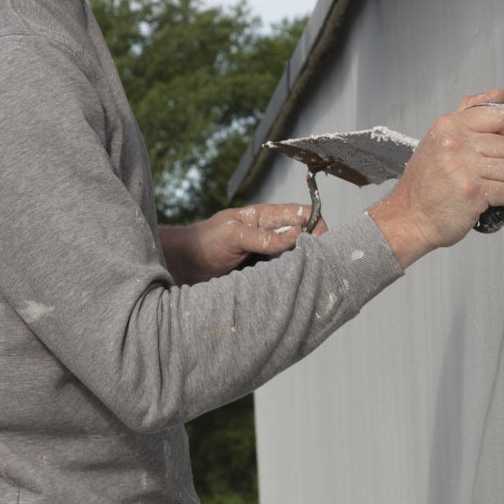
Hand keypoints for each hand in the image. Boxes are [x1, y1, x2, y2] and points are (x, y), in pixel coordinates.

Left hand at [158, 202, 325, 284]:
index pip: (303, 214)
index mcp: (265, 217)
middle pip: (305, 238)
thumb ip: (264, 236)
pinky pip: (283, 276)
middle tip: (319, 265)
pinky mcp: (263, 275)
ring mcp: (267, 256)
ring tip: (304, 278)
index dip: (318, 225)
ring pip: (296, 259)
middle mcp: (271, 235)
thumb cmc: (202, 243)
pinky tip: (290, 288)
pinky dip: (289, 281)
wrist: (181, 267)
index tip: (322, 243)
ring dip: (301, 267)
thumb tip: (298, 234)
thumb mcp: (233, 234)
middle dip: (315, 249)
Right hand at [369, 89, 503, 267]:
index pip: (498, 115)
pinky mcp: (473, 193)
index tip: (500, 144)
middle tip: (491, 173)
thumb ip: (469, 115)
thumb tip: (497, 94)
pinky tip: (492, 202)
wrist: (409, 218)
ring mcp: (465, 168)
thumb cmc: (424, 185)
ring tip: (490, 188)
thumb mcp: (439, 139)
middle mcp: (455, 143)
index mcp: (449, 126)